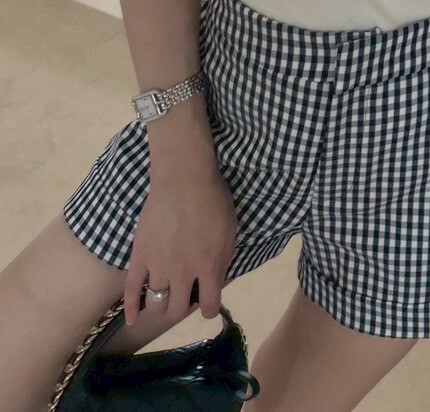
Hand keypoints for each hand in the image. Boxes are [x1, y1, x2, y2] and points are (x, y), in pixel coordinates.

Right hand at [123, 166, 236, 325]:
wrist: (185, 179)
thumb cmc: (214, 200)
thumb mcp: (230, 232)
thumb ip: (222, 261)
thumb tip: (215, 282)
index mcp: (209, 268)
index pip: (209, 306)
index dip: (209, 308)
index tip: (207, 302)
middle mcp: (183, 274)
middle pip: (178, 309)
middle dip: (182, 307)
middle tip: (185, 294)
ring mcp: (159, 267)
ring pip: (157, 303)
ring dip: (162, 304)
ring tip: (165, 295)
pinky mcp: (139, 257)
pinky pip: (131, 290)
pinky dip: (131, 308)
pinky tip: (132, 318)